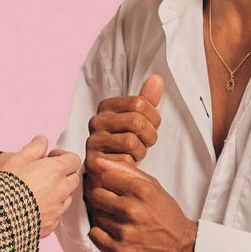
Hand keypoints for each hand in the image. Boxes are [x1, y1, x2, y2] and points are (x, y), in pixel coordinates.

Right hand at [0, 136, 82, 237]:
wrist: (0, 216)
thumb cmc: (7, 185)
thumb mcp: (17, 159)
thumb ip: (34, 147)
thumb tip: (42, 140)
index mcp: (55, 171)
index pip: (74, 160)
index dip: (64, 156)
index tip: (51, 157)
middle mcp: (61, 190)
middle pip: (73, 178)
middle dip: (63, 174)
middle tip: (45, 173)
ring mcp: (58, 209)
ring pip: (67, 197)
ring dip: (58, 192)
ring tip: (39, 190)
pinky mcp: (52, 224)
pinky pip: (57, 213)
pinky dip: (51, 208)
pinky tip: (34, 205)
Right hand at [83, 74, 162, 196]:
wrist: (108, 172)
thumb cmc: (125, 144)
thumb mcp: (138, 120)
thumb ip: (147, 100)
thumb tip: (157, 79)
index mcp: (106, 106)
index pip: (140, 103)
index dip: (154, 118)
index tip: (150, 126)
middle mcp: (96, 121)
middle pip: (137, 121)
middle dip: (150, 136)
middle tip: (145, 143)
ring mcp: (93, 141)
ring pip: (131, 142)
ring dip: (141, 152)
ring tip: (135, 153)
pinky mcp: (94, 162)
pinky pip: (124, 161)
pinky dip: (132, 165)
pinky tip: (126, 164)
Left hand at [87, 157, 195, 251]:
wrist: (181, 246)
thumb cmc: (165, 213)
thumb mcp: (152, 185)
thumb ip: (125, 170)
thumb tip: (98, 162)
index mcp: (140, 190)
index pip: (105, 176)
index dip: (108, 181)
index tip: (114, 188)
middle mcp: (132, 210)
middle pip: (95, 195)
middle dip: (102, 197)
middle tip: (113, 203)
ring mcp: (125, 232)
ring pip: (95, 215)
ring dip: (103, 216)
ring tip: (117, 219)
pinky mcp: (120, 251)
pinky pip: (94, 235)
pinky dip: (100, 233)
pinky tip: (112, 231)